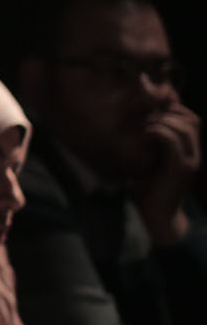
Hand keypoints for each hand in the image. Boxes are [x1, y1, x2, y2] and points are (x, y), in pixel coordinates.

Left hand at [138, 102, 199, 244]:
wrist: (155, 215)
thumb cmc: (147, 188)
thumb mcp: (147, 160)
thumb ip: (147, 143)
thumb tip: (132, 123)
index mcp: (188, 150)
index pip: (191, 119)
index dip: (174, 109)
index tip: (150, 110)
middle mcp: (193, 153)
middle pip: (191, 119)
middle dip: (167, 112)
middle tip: (145, 116)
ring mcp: (190, 160)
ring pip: (185, 127)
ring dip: (162, 121)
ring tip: (144, 125)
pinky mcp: (181, 168)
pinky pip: (174, 142)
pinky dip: (159, 133)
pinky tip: (145, 134)